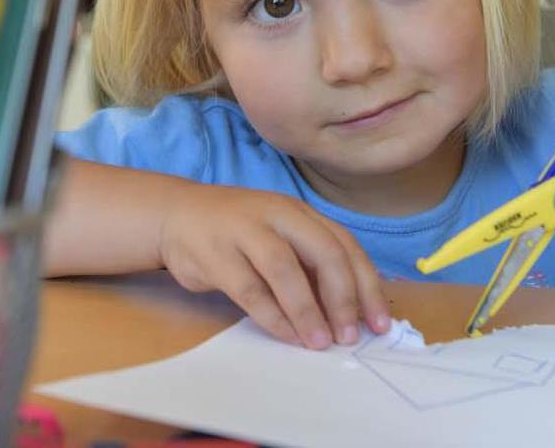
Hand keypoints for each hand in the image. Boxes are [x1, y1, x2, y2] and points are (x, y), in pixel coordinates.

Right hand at [158, 185, 389, 347]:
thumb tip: (352, 311)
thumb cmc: (236, 232)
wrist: (175, 215)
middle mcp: (276, 214)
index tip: (379, 323)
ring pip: (285, 270)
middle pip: (323, 252)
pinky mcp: (215, 254)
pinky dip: (272, 317)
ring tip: (320, 342)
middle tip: (349, 336)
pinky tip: (287, 336)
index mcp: (298, 212)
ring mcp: (243, 231)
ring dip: (307, 310)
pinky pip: (250, 290)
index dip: (366, 285)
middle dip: (343, 298)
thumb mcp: (279, 235)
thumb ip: (309, 264)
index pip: (343, 244)